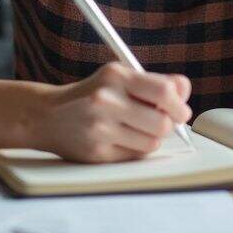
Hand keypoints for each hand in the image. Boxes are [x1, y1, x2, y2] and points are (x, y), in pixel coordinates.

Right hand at [32, 63, 191, 162]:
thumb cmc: (92, 95)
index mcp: (115, 76)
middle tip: (162, 122)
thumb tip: (184, 89)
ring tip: (135, 129)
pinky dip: (135, 149)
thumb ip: (153, 82)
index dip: (179, 104)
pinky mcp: (97, 153)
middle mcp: (106, 100)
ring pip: (151, 143)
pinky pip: (135, 156)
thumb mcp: (118, 78)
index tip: (181, 110)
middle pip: (162, 123)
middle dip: (168, 125)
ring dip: (151, 138)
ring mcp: (100, 129)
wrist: (47, 116)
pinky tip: (121, 139)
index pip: (163, 91)